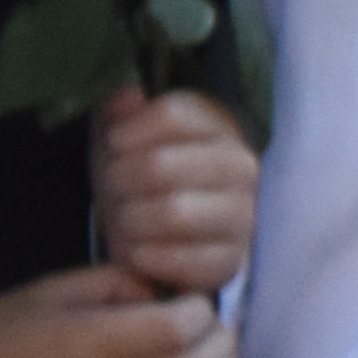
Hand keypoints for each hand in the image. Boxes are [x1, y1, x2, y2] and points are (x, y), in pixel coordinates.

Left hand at [90, 86, 255, 297]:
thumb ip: (121, 111)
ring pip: (173, 212)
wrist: (154, 237)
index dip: (127, 132)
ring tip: (126, 221)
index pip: (172, 115)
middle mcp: (242, 167)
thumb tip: (128, 97)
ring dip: (133, 221)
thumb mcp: (122, 138)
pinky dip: (150, 258)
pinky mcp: (232, 260)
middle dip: (121, 181)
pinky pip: (184, 261)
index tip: (114, 145)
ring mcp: (242, 215)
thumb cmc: (138, 179)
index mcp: (221, 126)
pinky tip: (140, 252)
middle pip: (160, 166)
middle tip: (114, 190)